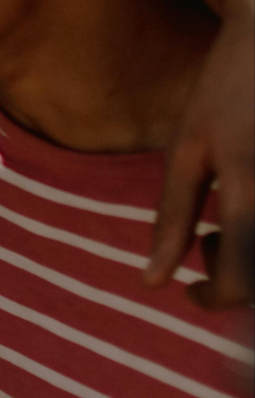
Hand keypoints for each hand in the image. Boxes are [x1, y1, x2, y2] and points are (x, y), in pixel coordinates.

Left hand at [146, 5, 253, 308]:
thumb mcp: (188, 150)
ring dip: (250, 259)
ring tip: (226, 224)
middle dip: (235, 280)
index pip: (241, 281)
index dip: (216, 301)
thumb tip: (152, 283)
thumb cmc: (225, 96)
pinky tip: (246, 207)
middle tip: (206, 244)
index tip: (192, 293)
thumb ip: (172, 218)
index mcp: (247, 184)